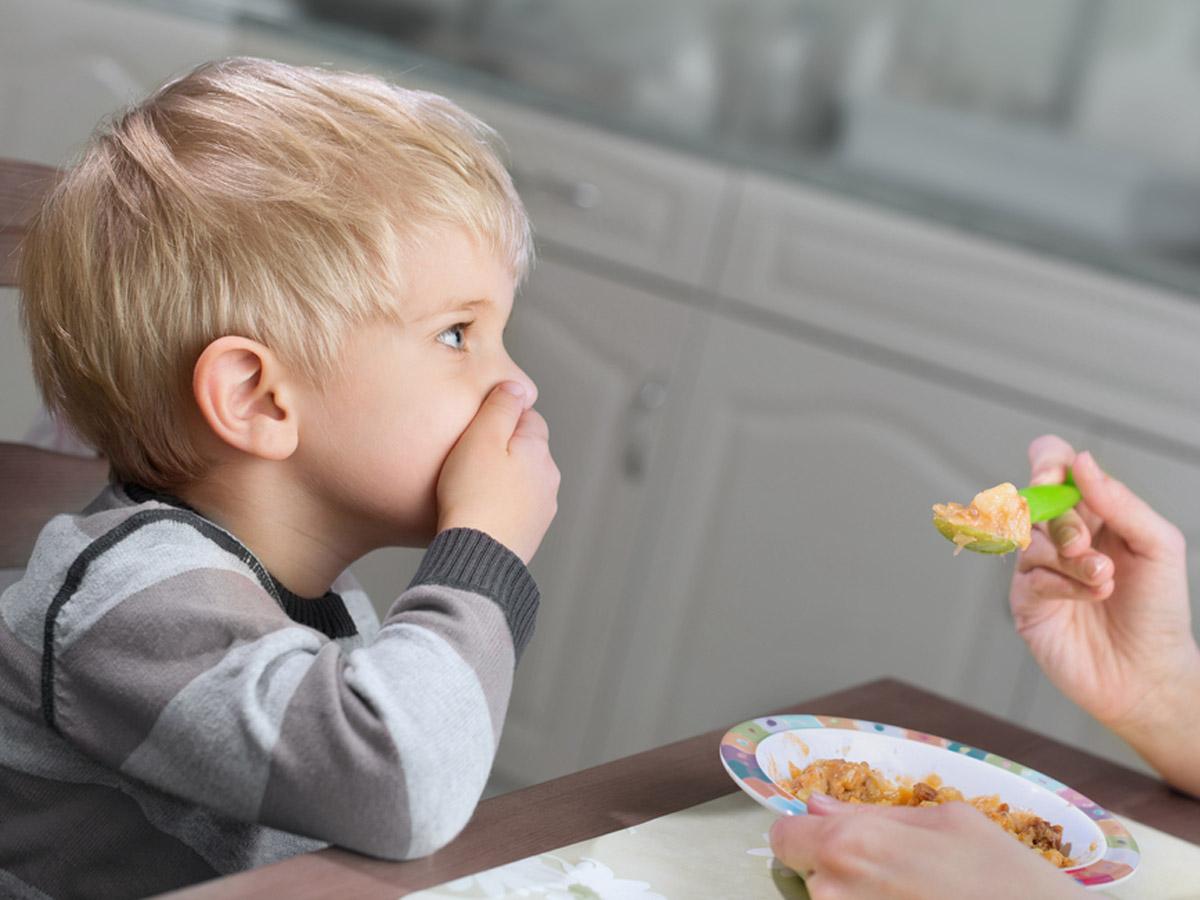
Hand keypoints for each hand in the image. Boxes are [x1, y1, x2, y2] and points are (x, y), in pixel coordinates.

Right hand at [436, 381, 559, 563]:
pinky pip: (516, 508)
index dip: (501, 418)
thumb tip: (517, 386)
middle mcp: (548, 478)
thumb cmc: (473, 496)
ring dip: (503, 480)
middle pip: (526, 450)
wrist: (477, 555)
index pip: (528, 417)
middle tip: (468, 459)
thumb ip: (500, 407)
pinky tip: (479, 512)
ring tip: (470, 489)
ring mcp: (543, 508)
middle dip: (502, 450)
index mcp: (538, 450)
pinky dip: (501, 506)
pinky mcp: (531, 533)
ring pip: (522, 481)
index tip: (477, 429)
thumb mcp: (481, 438)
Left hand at [768, 794, 1084, 899]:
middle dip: (837, 870)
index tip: (830, 838)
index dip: (806, 833)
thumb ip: (876, 813)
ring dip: (858, 897)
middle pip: (808, 874)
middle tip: (892, 875)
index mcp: (851, 843)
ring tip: (914, 895)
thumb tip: (819, 806)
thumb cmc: (1007, 880)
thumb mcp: (949, 821)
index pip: (785, 835)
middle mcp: (836, 891)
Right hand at [1010, 435, 1194, 728]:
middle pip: (1034, 501)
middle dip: (1062, 521)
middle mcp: (1059, 535)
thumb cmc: (1159, 609)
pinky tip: (1091, 597)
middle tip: (1085, 544)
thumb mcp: (1157, 544)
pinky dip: (1064, 584)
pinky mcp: (1026, 601)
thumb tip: (1081, 461)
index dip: (1046, 461)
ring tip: (1104, 581)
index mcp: (1091, 512)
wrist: (1149, 673)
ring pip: (1031, 539)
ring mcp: (1038, 567)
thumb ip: (1120, 501)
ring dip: (1071, 558)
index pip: (1054, 465)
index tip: (1053, 475)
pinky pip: (1030, 576)